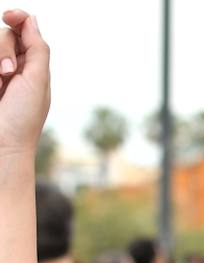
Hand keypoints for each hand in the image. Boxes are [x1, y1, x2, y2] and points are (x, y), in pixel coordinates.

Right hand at [0, 11, 49, 157]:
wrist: (3, 144)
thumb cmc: (24, 117)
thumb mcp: (38, 80)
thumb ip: (37, 48)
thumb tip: (31, 19)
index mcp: (31, 65)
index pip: (23, 30)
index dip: (17, 18)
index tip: (10, 15)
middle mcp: (10, 66)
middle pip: (3, 34)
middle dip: (3, 49)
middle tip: (8, 73)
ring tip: (0, 82)